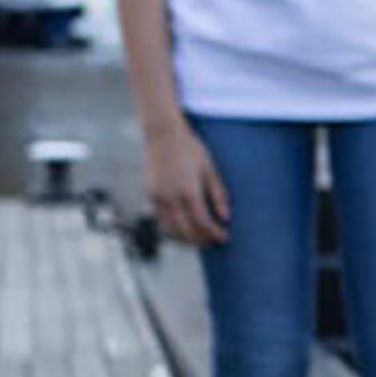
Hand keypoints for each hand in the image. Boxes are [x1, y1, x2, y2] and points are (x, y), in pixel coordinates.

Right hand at [145, 123, 230, 244]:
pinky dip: (172, 226)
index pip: (202, 222)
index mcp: (188, 190)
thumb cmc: (191, 148)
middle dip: (200, 240)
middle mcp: (170, 197)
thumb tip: (226, 217)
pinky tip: (183, 225)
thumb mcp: (209, 169)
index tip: (224, 237)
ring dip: (184, 236)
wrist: (162, 134)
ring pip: (170, 228)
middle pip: (185, 230)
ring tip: (198, 237)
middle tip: (212, 242)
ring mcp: (157, 196)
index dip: (214, 233)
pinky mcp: (149, 193)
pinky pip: (160, 218)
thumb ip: (218, 194)